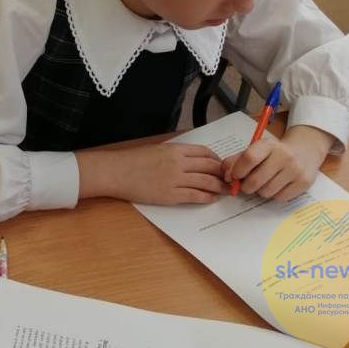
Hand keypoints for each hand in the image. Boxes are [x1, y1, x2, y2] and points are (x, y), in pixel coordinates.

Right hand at [77, 142, 228, 204]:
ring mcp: (175, 179)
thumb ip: (175, 154)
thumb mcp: (157, 150)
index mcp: (175, 149)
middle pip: (210, 167)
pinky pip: (195, 195)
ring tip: (227, 191)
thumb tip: (192, 160)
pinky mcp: (170, 194)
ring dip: (219, 187)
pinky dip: (206, 197)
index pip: (205, 152)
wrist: (117, 172)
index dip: (217, 160)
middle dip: (223, 174)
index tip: (222, 166)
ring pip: (206, 182)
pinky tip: (212, 198)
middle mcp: (179, 163)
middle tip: (231, 179)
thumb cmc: (133, 160)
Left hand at [222, 125, 332, 201]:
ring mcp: (296, 170)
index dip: (237, 170)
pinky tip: (277, 185)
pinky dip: (274, 195)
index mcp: (269, 145)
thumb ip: (236, 160)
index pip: (249, 158)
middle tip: (246, 184)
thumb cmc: (272, 153)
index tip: (234, 176)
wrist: (304, 151)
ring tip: (264, 182)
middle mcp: (284, 156)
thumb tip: (226, 176)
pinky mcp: (304, 183)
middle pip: (255, 180)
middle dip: (246, 186)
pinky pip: (280, 198)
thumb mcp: (255, 150)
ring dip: (260, 191)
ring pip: (266, 192)